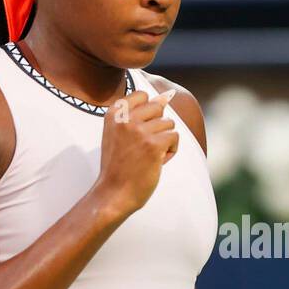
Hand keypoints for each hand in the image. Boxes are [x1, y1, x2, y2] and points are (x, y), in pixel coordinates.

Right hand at [93, 87, 179, 216]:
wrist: (114, 193)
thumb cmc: (119, 164)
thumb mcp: (120, 133)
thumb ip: (139, 112)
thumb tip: (168, 95)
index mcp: (114, 112)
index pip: (143, 96)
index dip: (147, 115)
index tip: (137, 133)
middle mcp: (125, 118)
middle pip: (158, 108)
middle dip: (157, 126)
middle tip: (144, 146)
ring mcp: (139, 130)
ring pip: (169, 124)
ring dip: (164, 141)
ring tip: (149, 156)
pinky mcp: (153, 144)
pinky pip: (174, 137)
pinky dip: (170, 151)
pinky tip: (157, 161)